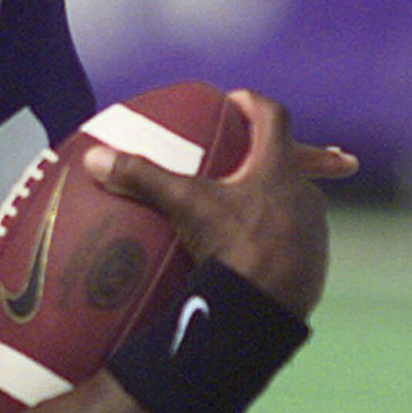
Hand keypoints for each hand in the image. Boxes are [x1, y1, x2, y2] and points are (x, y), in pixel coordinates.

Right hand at [83, 89, 356, 319]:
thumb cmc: (233, 247)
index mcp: (278, 167)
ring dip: (277, 199)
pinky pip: (298, 240)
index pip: (273, 116)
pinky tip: (258, 250)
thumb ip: (144, 178)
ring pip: (296, 202)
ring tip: (249, 208)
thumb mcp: (185, 206)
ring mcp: (314, 230)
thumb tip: (96, 158)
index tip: (235, 103)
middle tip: (248, 157)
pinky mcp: (315, 263)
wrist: (267, 309)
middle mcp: (305, 193)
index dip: (253, 104)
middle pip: (289, 160)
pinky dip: (279, 237)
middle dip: (268, 157)